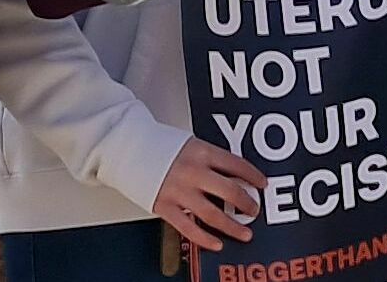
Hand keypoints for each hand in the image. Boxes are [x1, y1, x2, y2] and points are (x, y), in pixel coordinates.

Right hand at [153, 136, 264, 250]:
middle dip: (247, 204)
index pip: (237, 165)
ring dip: (233, 226)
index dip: (254, 176)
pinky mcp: (165, 206)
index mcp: (200, 151)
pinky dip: (205, 238)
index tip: (262, 184)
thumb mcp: (188, 143)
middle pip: (231, 192)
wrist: (124, 146)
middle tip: (254, 210)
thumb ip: (209, 158)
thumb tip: (232, 176)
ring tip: (244, 233)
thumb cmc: (155, 143)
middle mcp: (192, 171)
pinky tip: (216, 243)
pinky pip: (189, 228)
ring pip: (214, 214)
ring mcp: (179, 190)